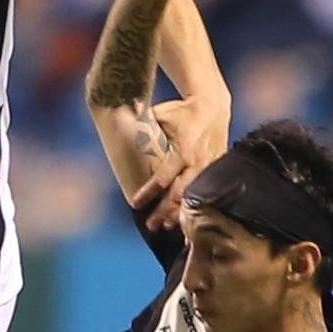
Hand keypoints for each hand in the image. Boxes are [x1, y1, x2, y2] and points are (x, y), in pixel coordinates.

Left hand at [130, 93, 230, 229]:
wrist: (213, 105)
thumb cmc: (182, 111)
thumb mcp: (162, 114)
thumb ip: (144, 127)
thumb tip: (117, 130)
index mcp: (183, 151)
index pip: (163, 177)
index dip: (149, 192)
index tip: (136, 204)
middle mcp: (196, 162)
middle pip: (178, 194)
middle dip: (164, 211)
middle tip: (150, 225)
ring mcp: (208, 167)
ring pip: (193, 197)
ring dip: (178, 213)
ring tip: (165, 226)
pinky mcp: (215, 169)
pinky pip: (205, 193)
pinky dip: (194, 206)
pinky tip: (185, 218)